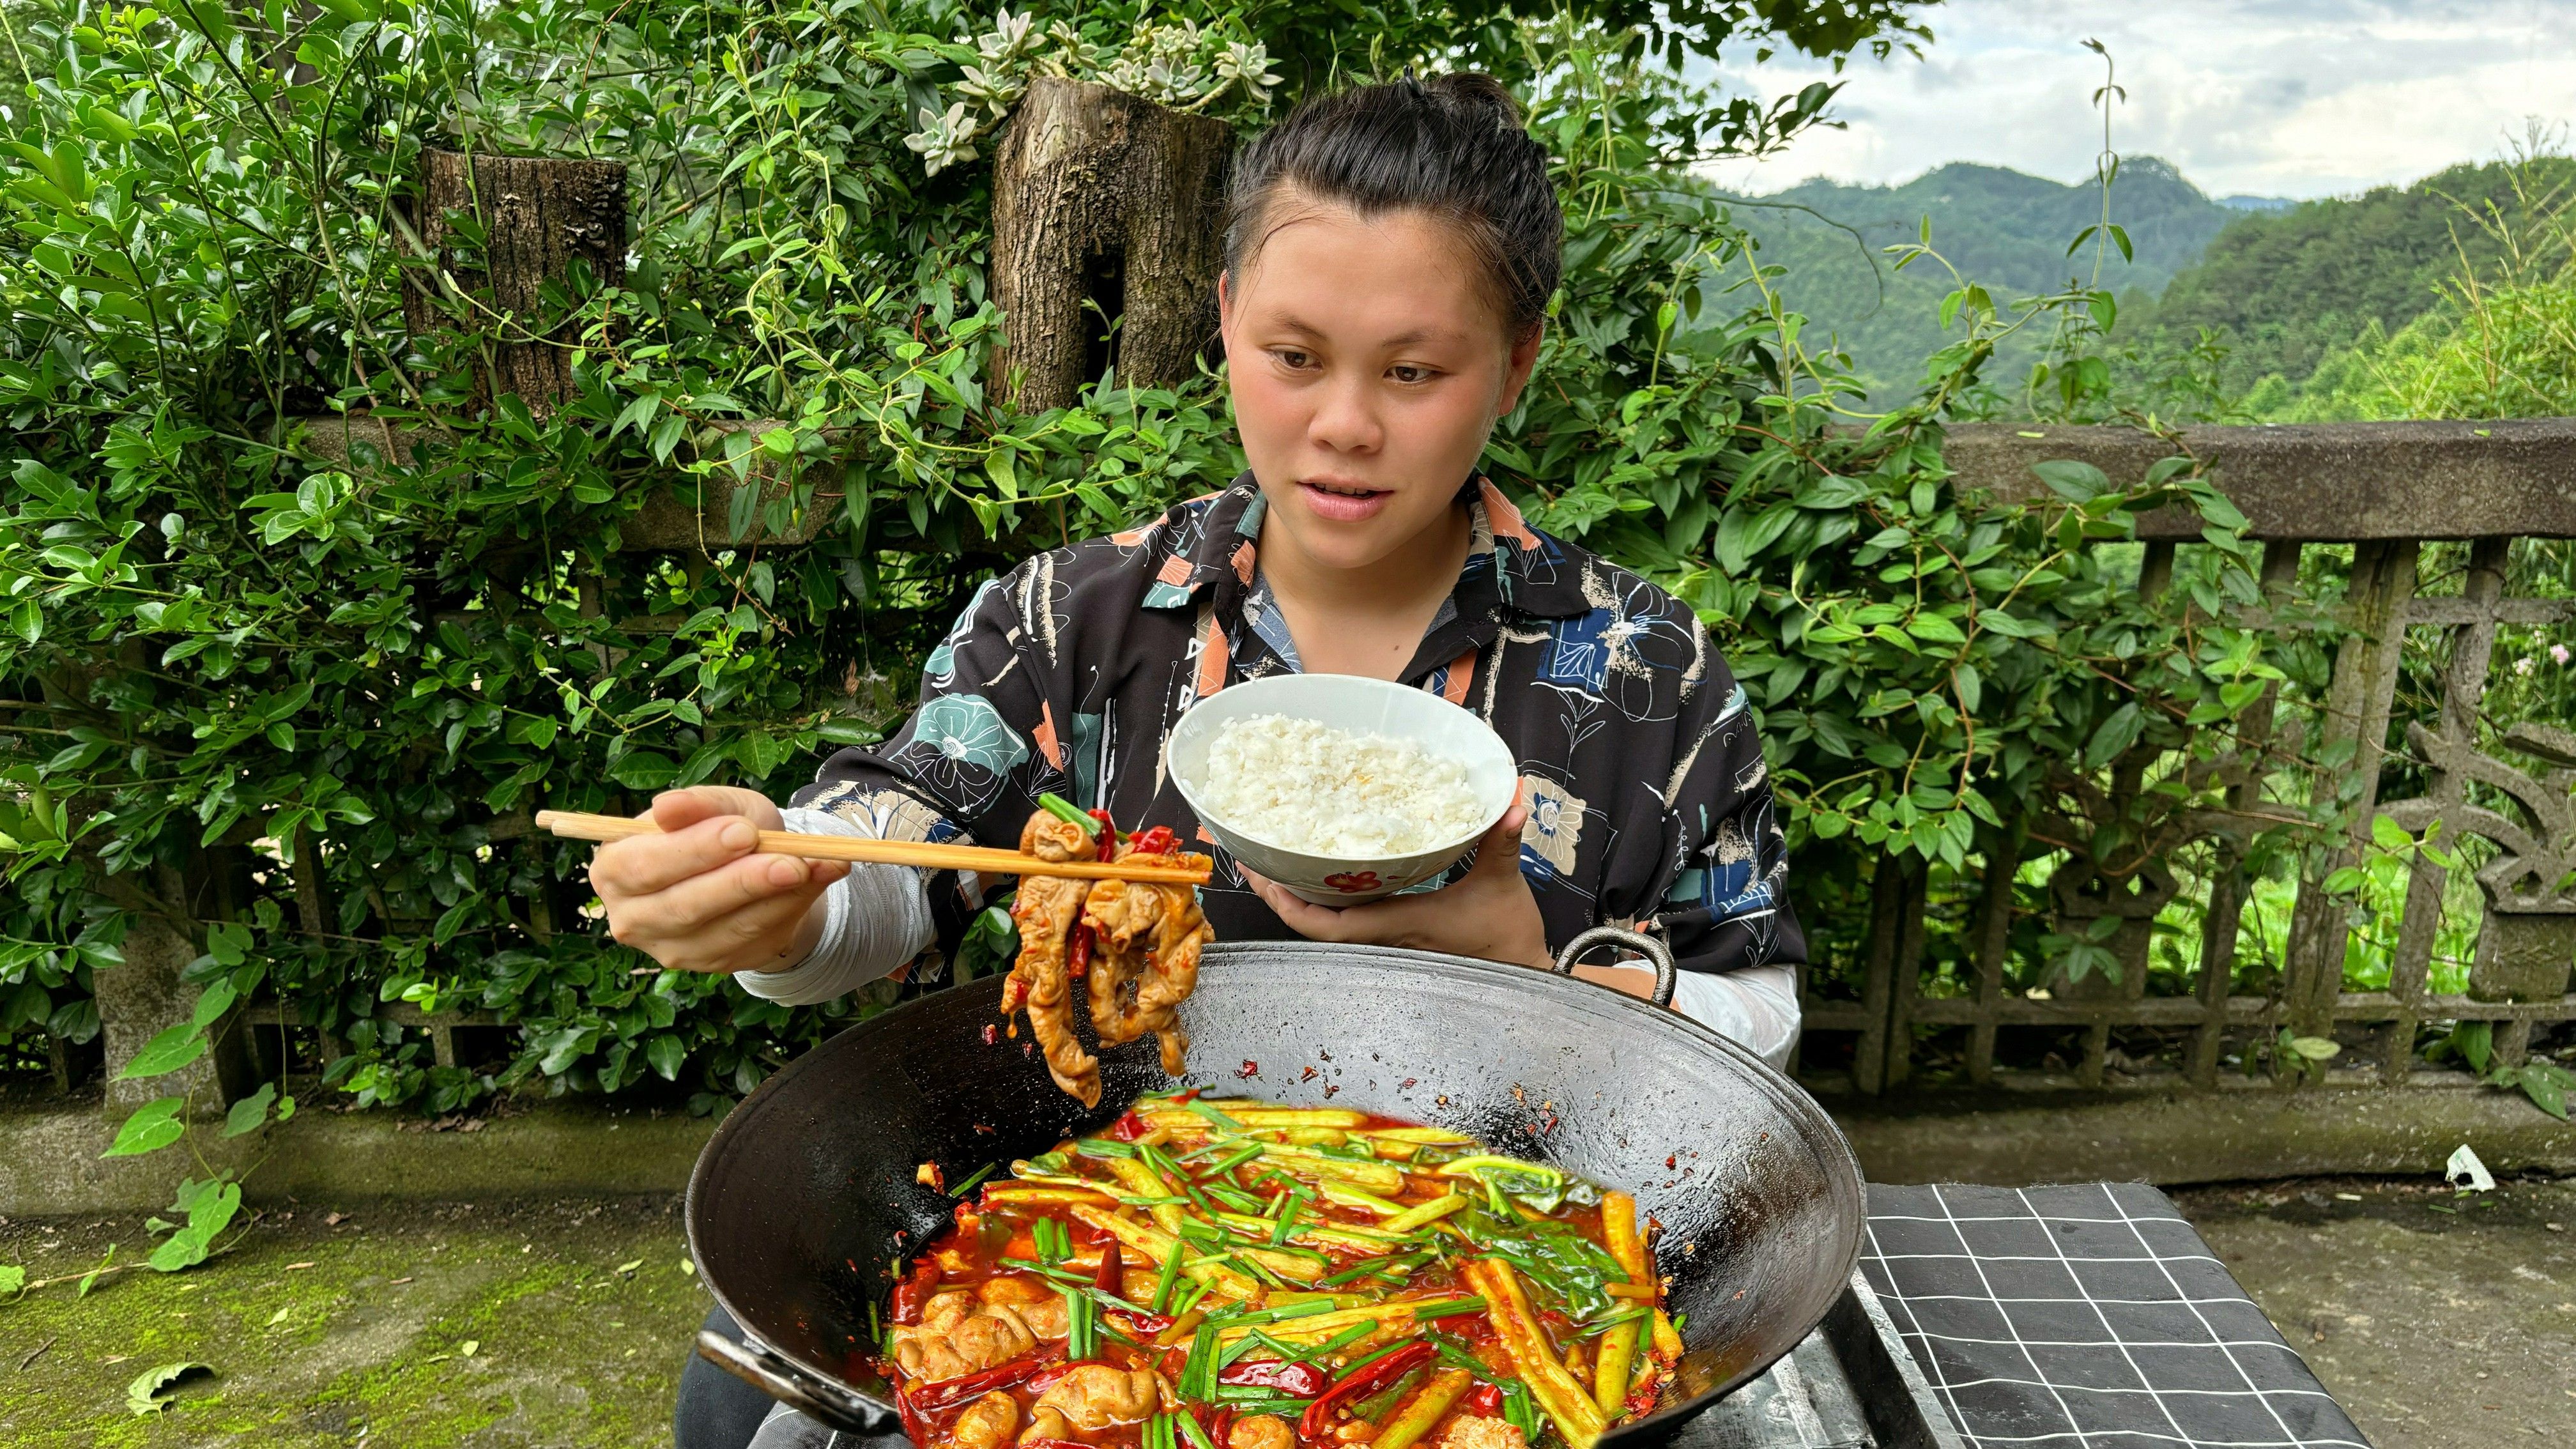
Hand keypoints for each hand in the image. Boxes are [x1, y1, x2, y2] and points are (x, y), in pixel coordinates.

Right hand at [588, 786, 847, 973]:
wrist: (746, 866)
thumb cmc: (717, 829)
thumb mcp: (715, 805)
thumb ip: (697, 805)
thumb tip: (666, 807)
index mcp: (615, 868)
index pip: (645, 866)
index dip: (694, 851)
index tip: (744, 831)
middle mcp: (633, 917)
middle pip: (683, 907)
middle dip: (741, 882)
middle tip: (790, 860)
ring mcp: (671, 949)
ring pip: (726, 930)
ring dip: (777, 898)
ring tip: (814, 866)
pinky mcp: (714, 964)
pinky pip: (756, 941)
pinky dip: (794, 908)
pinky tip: (822, 877)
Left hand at [1240, 800, 1552, 968]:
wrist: (1521, 971)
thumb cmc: (1508, 934)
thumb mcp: (1503, 881)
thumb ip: (1501, 840)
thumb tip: (1512, 802)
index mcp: (1397, 923)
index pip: (1328, 925)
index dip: (1288, 905)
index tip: (1264, 874)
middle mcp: (1383, 935)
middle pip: (1313, 924)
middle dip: (1278, 894)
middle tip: (1254, 856)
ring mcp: (1387, 937)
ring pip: (1326, 924)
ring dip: (1296, 898)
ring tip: (1272, 861)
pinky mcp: (1396, 932)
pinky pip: (1347, 920)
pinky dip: (1324, 900)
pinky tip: (1316, 872)